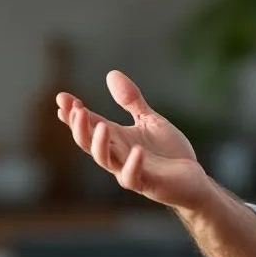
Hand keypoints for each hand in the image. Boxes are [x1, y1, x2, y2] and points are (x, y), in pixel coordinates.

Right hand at [56, 71, 211, 210]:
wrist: (194, 180)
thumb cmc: (169, 153)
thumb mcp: (150, 120)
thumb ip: (131, 101)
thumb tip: (111, 73)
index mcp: (117, 139)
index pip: (89, 125)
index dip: (73, 114)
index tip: (61, 98)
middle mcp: (118, 155)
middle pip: (89, 143)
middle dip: (79, 126)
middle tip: (75, 108)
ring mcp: (130, 170)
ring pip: (105, 160)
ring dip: (99, 143)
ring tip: (99, 125)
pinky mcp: (147, 183)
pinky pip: (133, 176)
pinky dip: (133, 164)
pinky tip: (136, 150)